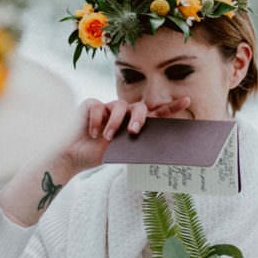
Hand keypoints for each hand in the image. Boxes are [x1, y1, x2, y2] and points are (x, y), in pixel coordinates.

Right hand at [56, 94, 191, 178]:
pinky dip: (96, 122)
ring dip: (114, 123)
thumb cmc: (94, 155)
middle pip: (139, 106)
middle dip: (139, 118)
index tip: (187, 101)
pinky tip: (90, 133)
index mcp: (132, 124)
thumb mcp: (119, 151)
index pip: (154, 113)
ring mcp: (107, 107)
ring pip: (119, 106)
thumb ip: (135, 144)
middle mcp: (122, 113)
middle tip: (133, 132)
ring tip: (106, 137)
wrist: (70, 156)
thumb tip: (155, 147)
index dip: (170, 107)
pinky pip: (99, 107)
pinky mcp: (91, 104)